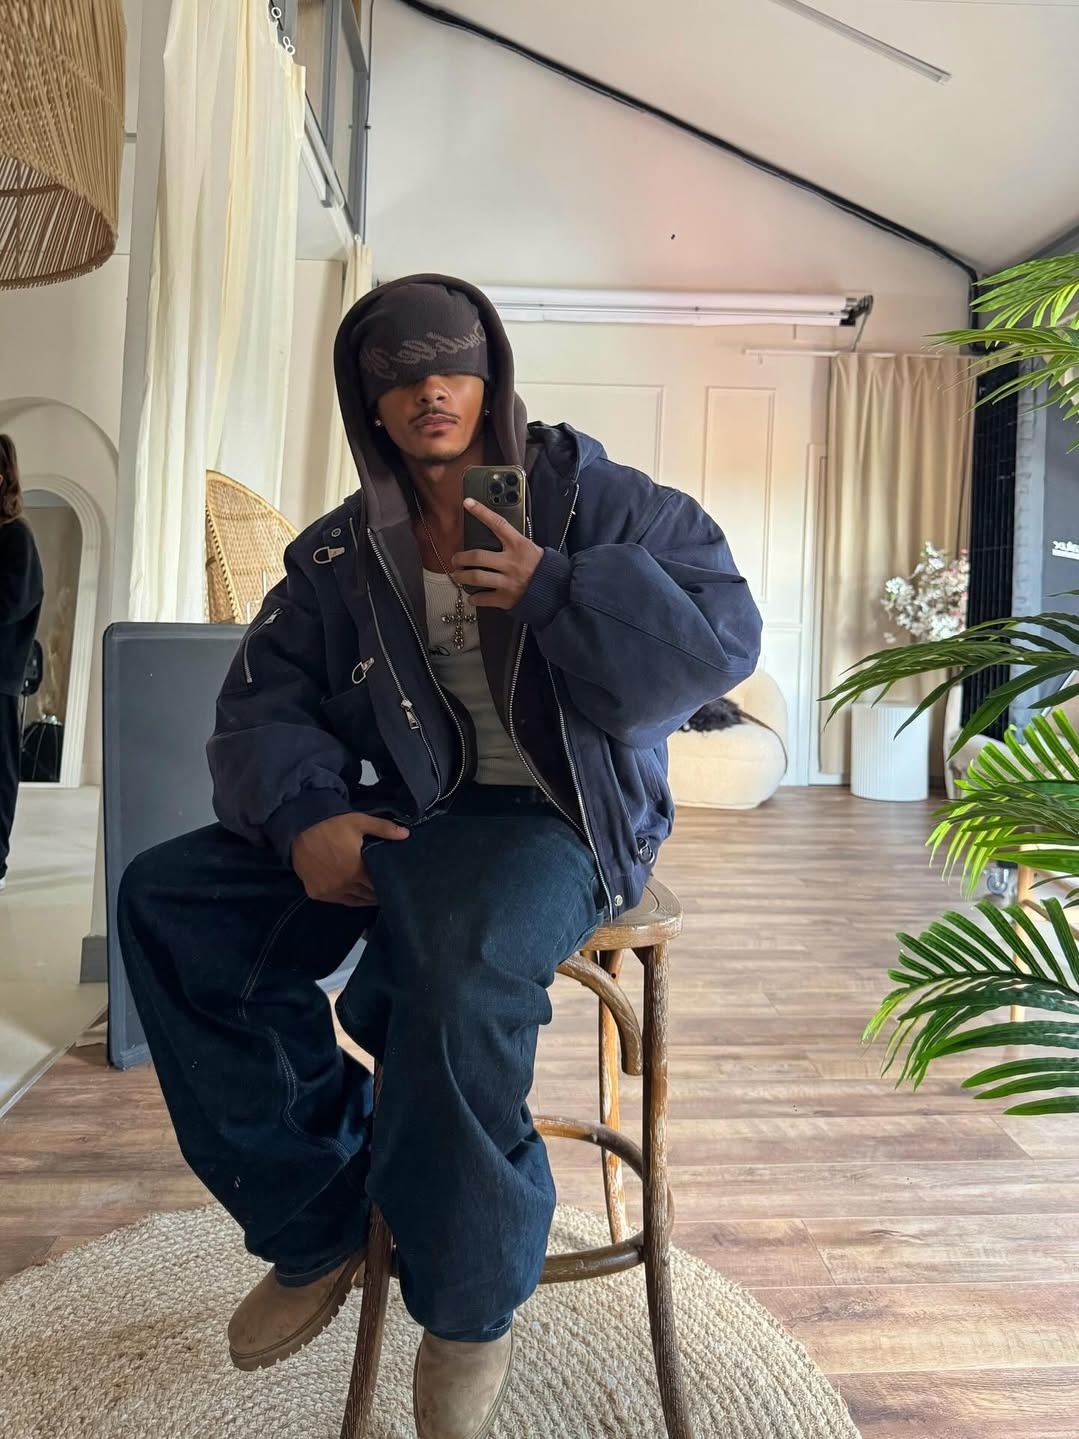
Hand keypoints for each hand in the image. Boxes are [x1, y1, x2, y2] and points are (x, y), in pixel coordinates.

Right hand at [291, 812, 408, 906]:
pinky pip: (337, 900)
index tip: (395, 884)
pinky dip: (347, 898)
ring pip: (354, 901)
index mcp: (357, 870)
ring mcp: (329, 891)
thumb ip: (384, 829)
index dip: (387, 885)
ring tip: (373, 894)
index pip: (378, 885)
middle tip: (386, 889)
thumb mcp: (360, 822)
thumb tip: (406, 834)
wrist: (298, 828)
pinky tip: (354, 893)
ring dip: (364, 898)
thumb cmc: (331, 824)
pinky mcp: (316, 893)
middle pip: (367, 895)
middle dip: (377, 892)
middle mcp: (344, 885)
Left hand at [450, 498, 543, 609]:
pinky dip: (474, 598)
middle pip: (478, 556)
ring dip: (462, 576)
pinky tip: (472, 596)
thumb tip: (496, 533)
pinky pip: (484, 598)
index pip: (498, 524)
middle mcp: (511, 562)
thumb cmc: (543, 567)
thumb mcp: (531, 549)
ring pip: (476, 577)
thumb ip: (514, 543)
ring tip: (458, 576)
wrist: (556, 591)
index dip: (481, 512)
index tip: (467, 503)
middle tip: (455, 560)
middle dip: (460, 558)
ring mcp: (508, 581)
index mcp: (519, 546)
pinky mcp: (506, 598)